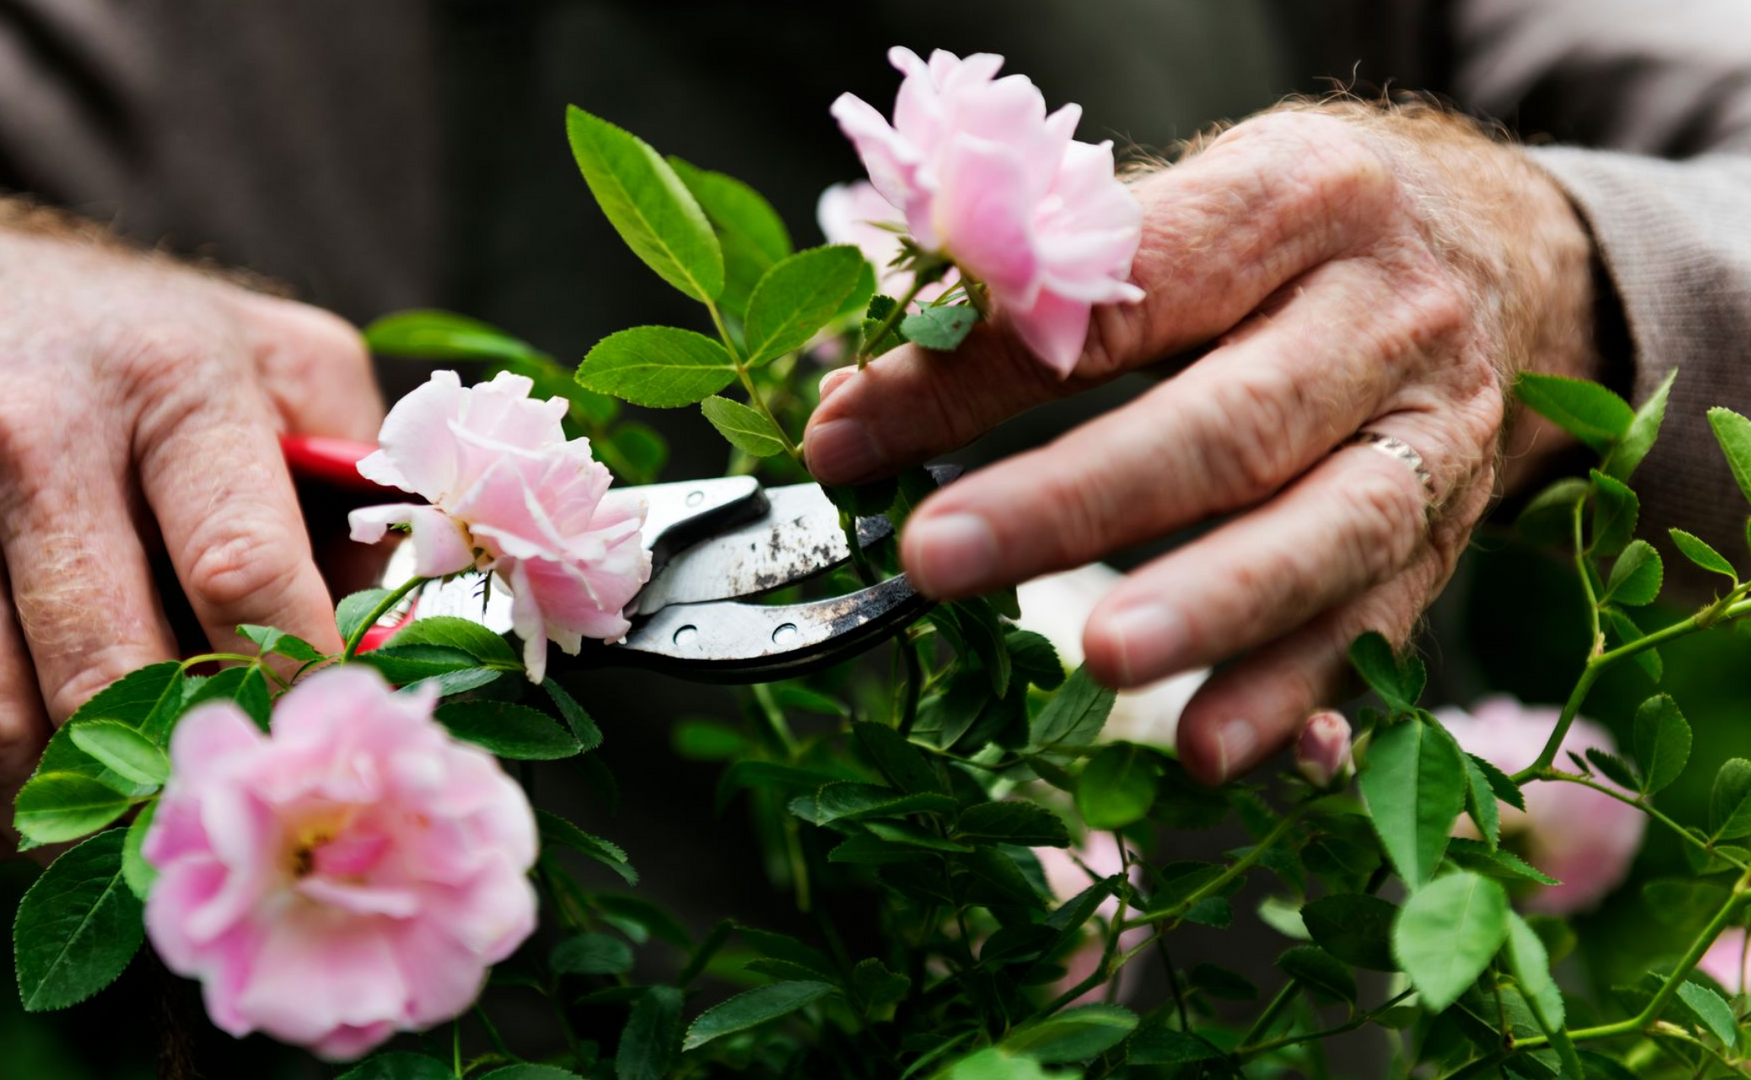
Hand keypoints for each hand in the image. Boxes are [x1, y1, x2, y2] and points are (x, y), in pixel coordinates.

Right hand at [0, 201, 382, 861]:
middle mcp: (33, 431)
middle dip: (170, 767)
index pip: (241, 567)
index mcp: (174, 381)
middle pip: (109, 667)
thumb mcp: (276, 357)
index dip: (284, 682)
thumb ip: (353, 477)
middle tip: (210, 814)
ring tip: (115, 821)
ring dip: (63, 805)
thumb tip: (386, 631)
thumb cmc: (136, 342)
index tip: (308, 740)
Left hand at [804, 103, 1598, 782]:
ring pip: (1326, 533)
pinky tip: (1216, 749)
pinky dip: (1298, 693)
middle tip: (939, 559)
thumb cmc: (1299, 230)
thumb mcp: (1198, 202)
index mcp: (1294, 200)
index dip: (978, 370)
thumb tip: (859, 403)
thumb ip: (1047, 294)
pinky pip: (1381, 626)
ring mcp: (1433, 435)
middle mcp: (1380, 316)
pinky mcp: (1454, 533)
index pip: (1117, 295)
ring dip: (1211, 611)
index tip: (849, 435)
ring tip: (1104, 663)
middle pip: (1225, 424)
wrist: (1504, 252)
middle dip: (1073, 501)